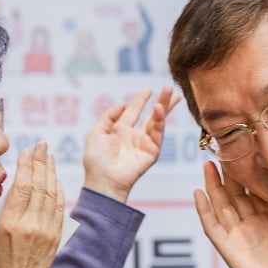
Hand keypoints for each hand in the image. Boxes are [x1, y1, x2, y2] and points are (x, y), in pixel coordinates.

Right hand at [0, 142, 64, 267]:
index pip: (21, 187)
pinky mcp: (55, 236)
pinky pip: (59, 207)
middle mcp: (30, 225)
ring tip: (49, 156)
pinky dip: (58, 190)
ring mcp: (46, 230)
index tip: (27, 151)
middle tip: (41, 145)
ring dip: (51, 172)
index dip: (26, 166)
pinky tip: (55, 179)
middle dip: (40, 162)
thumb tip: (5, 197)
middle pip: (38, 185)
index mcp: (10, 224)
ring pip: (51, 193)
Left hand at [82, 87, 180, 202]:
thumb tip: (122, 103)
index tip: (148, 90)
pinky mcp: (152, 152)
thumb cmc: (96, 160)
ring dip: (164, 108)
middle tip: (169, 88)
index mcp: (120, 131)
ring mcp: (144, 143)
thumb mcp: (97, 132)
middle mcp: (134, 136)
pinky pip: (157, 133)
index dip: (140, 100)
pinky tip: (159, 109)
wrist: (103, 179)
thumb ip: (108, 116)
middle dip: (161, 102)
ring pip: (158, 122)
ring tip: (170, 95)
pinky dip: (160, 121)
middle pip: (151, 115)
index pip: (133, 111)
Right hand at [193, 161, 267, 267]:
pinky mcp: (229, 248)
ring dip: (212, 185)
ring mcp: (237, 236)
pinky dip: (204, 211)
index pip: (256, 191)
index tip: (247, 151)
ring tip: (208, 164)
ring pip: (221, 205)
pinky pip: (212, 228)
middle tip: (223, 149)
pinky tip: (198, 194)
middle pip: (235, 194)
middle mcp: (250, 225)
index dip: (250, 173)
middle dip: (228, 173)